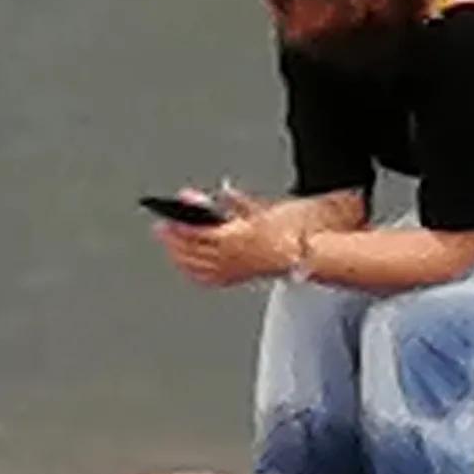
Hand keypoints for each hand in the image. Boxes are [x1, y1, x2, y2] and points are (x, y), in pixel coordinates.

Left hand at [158, 186, 288, 286]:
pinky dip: (194, 271)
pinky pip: (209, 279)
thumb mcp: (265, 209)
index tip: (167, 217)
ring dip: (180, 255)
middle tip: (161, 228)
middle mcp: (232, 258)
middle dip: (174, 239)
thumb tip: (222, 195)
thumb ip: (239, 203)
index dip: (179, 225)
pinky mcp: (238, 278)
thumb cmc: (294, 232)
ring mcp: (234, 271)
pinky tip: (188, 267)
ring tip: (170, 245)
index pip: (197, 233)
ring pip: (197, 266)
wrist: (311, 254)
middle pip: (192, 250)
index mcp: (237, 238)